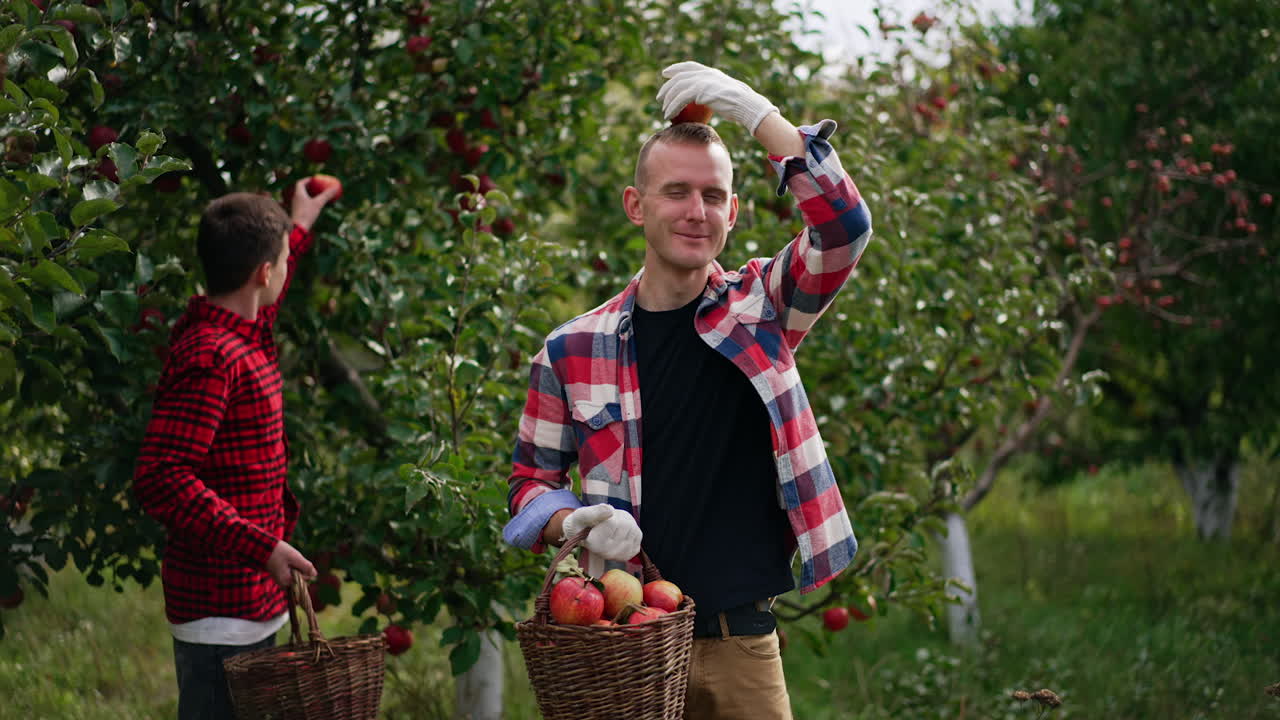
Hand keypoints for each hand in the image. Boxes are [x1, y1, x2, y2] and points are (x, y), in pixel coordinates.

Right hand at [265, 540, 316, 587]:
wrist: (262, 547)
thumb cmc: (278, 551)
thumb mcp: (295, 557)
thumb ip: (306, 566)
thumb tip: (315, 575)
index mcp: (287, 581)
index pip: (305, 578)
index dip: (304, 568)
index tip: (296, 561)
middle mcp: (283, 583)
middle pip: (300, 577)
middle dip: (299, 568)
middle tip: (290, 559)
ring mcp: (280, 580)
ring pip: (295, 574)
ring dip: (295, 566)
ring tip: (286, 559)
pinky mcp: (278, 575)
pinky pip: (290, 573)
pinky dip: (290, 566)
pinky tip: (284, 560)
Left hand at [288, 178, 339, 230]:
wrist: (298, 228)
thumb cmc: (307, 214)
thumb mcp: (319, 203)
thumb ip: (327, 195)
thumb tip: (336, 187)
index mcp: (298, 194)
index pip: (300, 183)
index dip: (307, 180)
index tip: (314, 179)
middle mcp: (295, 198)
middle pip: (301, 189)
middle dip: (309, 187)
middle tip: (316, 186)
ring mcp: (295, 206)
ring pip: (302, 197)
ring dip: (309, 195)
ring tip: (317, 195)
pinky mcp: (297, 212)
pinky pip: (303, 204)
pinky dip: (309, 202)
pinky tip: (315, 206)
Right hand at [560, 504, 641, 561]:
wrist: (585, 536)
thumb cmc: (581, 523)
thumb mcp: (582, 514)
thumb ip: (594, 512)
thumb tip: (610, 510)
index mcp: (595, 545)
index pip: (613, 522)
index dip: (608, 513)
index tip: (599, 518)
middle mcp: (607, 554)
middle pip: (626, 525)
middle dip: (618, 516)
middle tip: (606, 520)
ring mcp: (619, 556)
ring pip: (633, 529)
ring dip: (625, 521)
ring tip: (612, 525)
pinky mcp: (629, 554)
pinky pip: (638, 535)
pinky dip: (631, 529)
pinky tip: (620, 532)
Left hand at [656, 61, 778, 132]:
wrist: (746, 105)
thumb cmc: (741, 105)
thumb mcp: (727, 95)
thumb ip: (715, 93)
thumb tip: (708, 101)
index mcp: (712, 72)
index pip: (690, 66)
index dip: (676, 68)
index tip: (666, 73)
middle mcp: (706, 73)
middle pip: (680, 76)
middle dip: (667, 86)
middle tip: (660, 97)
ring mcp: (703, 80)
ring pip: (678, 87)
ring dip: (668, 100)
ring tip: (664, 111)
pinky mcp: (700, 91)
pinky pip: (680, 99)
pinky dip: (672, 107)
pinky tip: (669, 115)